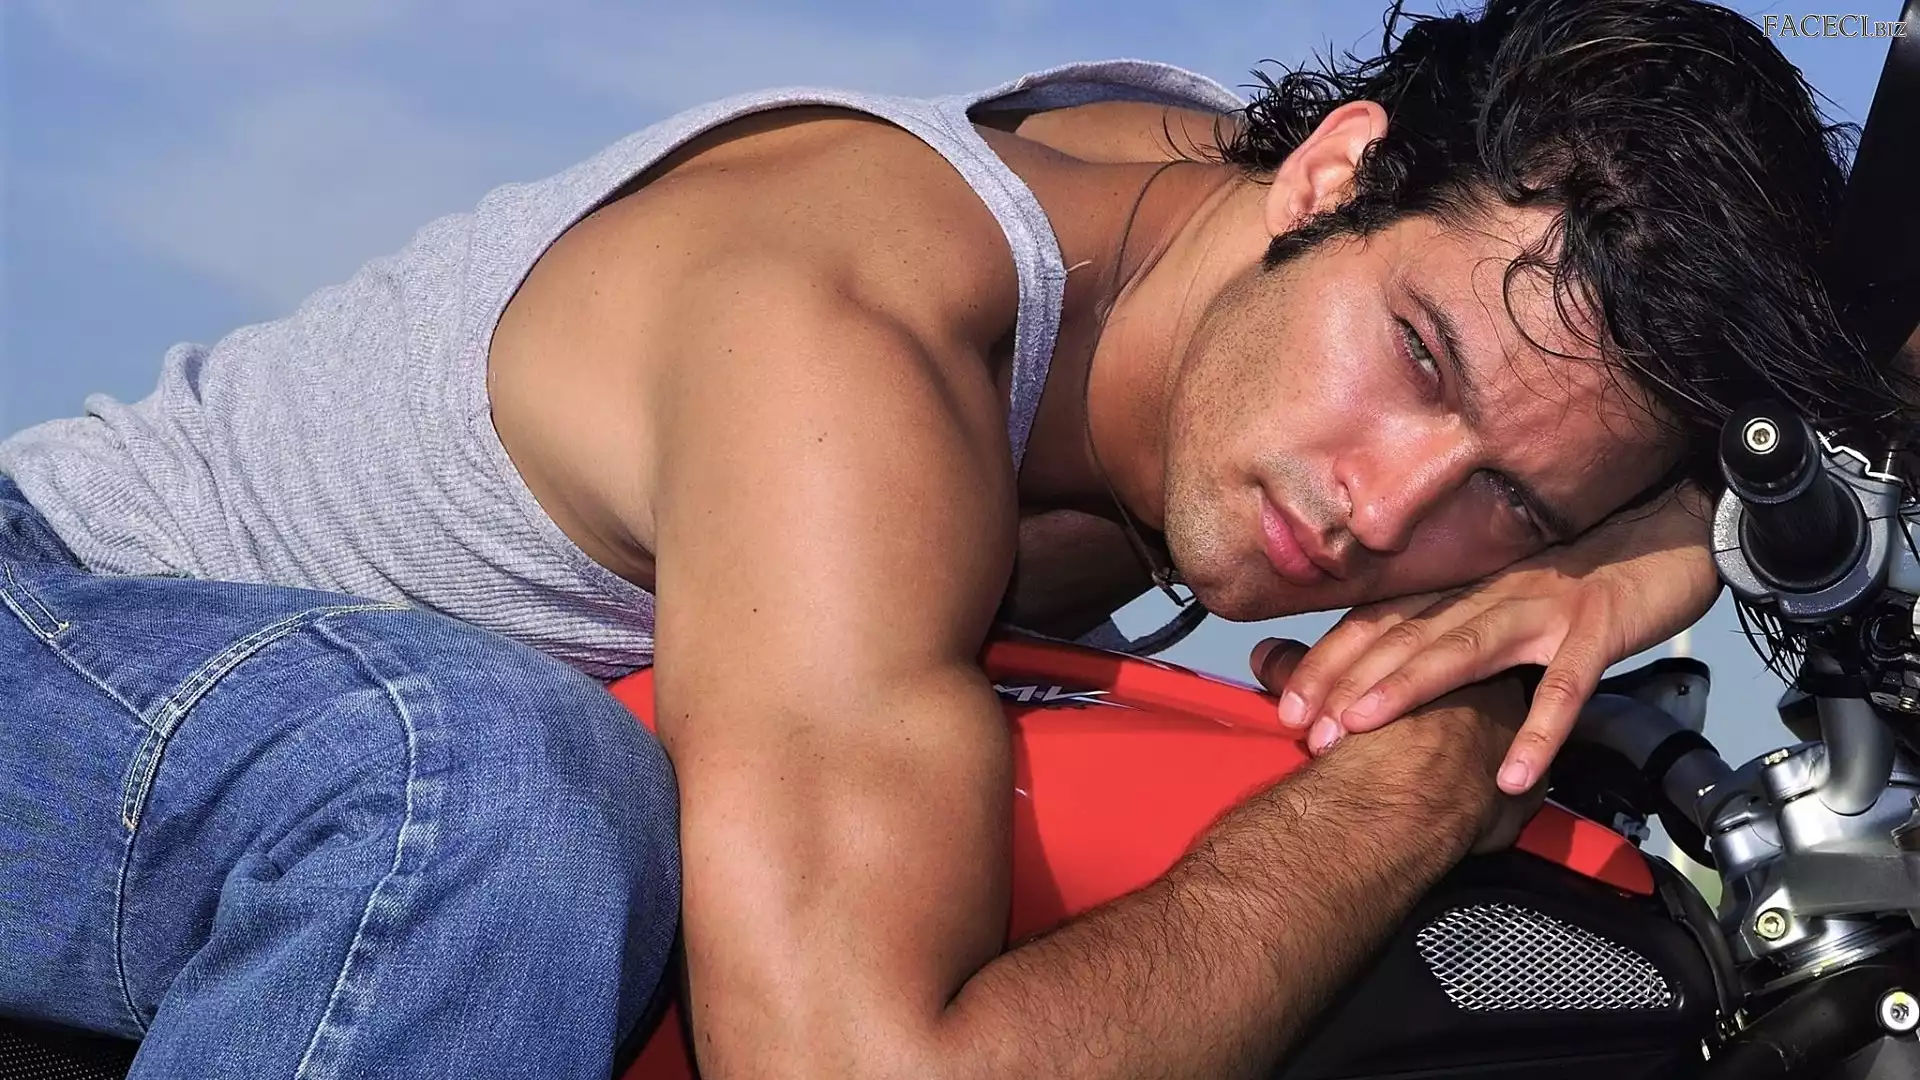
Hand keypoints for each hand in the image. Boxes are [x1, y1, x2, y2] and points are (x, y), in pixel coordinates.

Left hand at [1249, 486, 1718, 794]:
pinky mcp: (1599, 629)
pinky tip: (1511, 776)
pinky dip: (1539, 731)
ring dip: (1410, 688)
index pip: (1384, 621)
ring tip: (1361, 728)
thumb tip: (1397, 669)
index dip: (1331, 659)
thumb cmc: (1586, 573)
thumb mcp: (1510, 598)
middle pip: (1406, 635)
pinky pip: (1565, 687)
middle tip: (1303, 727)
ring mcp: (1543, 609)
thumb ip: (1458, 626)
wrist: (1677, 529)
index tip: (1285, 701)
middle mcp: (1491, 593)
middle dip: (1349, 681)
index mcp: (1466, 588)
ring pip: (1465, 649)